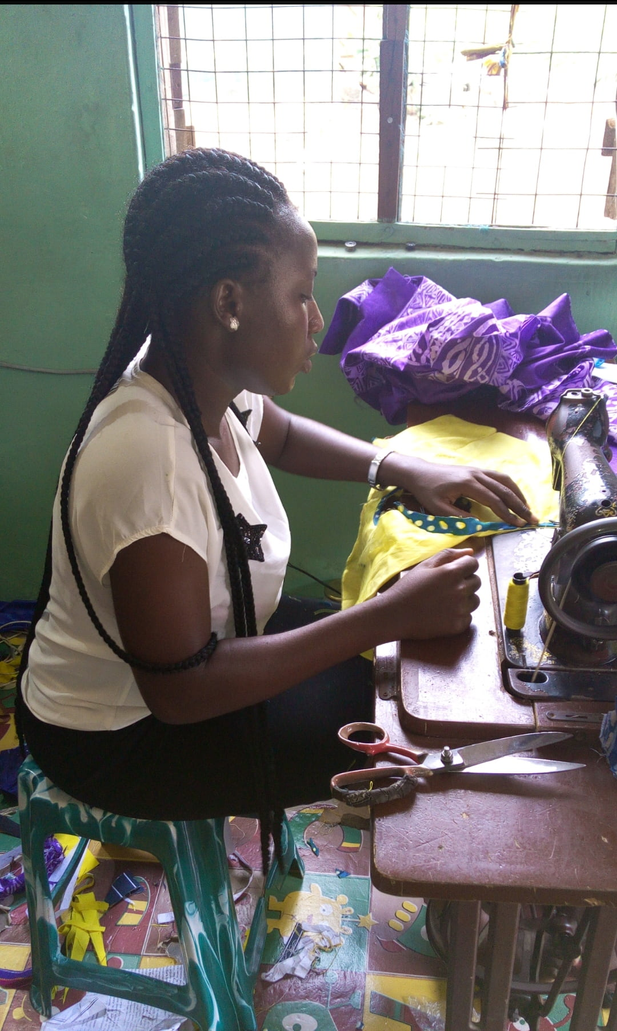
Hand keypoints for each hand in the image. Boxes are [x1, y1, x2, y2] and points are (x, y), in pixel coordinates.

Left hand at [380, 453, 536, 526]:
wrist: (419, 472)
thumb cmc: (427, 491)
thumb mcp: (438, 508)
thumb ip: (459, 516)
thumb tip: (479, 525)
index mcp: (468, 484)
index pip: (494, 500)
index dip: (507, 513)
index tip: (518, 524)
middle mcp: (477, 474)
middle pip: (504, 490)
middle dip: (520, 505)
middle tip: (532, 518)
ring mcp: (478, 470)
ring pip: (504, 481)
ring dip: (518, 494)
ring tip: (527, 508)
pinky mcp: (477, 470)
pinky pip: (499, 477)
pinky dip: (510, 486)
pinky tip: (515, 495)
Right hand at [382, 548, 480, 639]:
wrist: (395, 615)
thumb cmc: (408, 587)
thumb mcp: (425, 566)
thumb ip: (448, 555)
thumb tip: (470, 552)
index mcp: (452, 572)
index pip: (474, 564)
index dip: (464, 566)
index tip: (452, 572)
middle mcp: (460, 590)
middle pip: (477, 581)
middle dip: (466, 581)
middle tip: (447, 587)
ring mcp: (461, 609)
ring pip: (475, 600)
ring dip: (465, 599)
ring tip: (445, 601)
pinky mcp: (458, 625)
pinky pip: (468, 617)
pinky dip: (460, 615)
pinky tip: (444, 613)